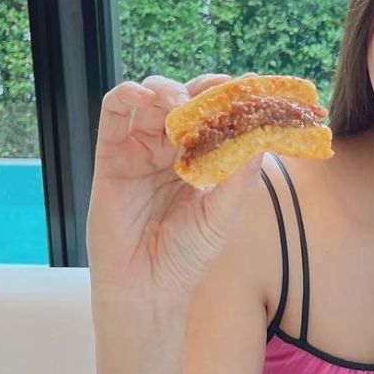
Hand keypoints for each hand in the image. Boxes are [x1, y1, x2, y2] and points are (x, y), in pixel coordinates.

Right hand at [87, 73, 263, 306]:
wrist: (147, 286)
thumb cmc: (186, 256)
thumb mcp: (222, 215)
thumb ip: (239, 178)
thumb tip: (262, 140)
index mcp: (199, 162)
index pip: (215, 118)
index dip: (230, 100)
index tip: (251, 87)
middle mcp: (169, 152)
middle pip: (184, 103)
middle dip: (202, 91)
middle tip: (220, 89)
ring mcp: (139, 151)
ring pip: (151, 101)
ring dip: (167, 90)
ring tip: (182, 104)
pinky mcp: (111, 155)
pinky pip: (114, 113)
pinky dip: (127, 95)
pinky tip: (145, 96)